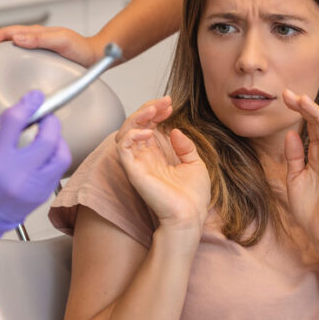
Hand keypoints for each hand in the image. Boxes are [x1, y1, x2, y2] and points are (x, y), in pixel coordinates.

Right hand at [0, 24, 101, 66]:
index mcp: (36, 32)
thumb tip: (17, 38)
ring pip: (13, 47)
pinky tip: (12, 72)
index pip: (7, 32)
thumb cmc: (82, 48)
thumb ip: (41, 39)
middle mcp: (35, 38)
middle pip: (6, 38)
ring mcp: (39, 47)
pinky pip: (23, 57)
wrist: (96, 56)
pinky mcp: (43, 57)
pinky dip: (12, 61)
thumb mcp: (62, 42)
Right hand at [0, 90, 72, 273]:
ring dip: (56, 140)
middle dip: (49, 122)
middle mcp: (17, 175)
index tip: (34, 98)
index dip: (27, 105)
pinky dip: (53, 157)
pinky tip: (42, 155)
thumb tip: (19, 111)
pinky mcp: (43, 195)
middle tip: (43, 117)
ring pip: (61, 154)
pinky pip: (58, 169)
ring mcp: (33, 188)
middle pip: (47, 138)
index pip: (15, 123)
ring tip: (43, 137)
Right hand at [115, 97, 210, 233]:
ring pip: (125, 132)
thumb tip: (174, 130)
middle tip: (164, 103)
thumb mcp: (195, 164)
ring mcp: (138, 163)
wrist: (189, 216)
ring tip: (153, 111)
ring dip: (138, 117)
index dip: (156, 112)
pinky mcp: (133, 170)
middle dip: (148, 109)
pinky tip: (148, 132)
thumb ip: (185, 146)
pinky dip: (132, 134)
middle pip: (135, 125)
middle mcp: (145, 158)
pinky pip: (123, 147)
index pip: (149, 127)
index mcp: (157, 156)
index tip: (169, 105)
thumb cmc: (192, 198)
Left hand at [282, 89, 318, 248]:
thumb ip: (294, 156)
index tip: (284, 97)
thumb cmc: (308, 209)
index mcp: (318, 155)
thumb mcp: (294, 178)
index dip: (300, 111)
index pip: (311, 127)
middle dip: (306, 107)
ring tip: (304, 100)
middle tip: (289, 93)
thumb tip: (290, 134)